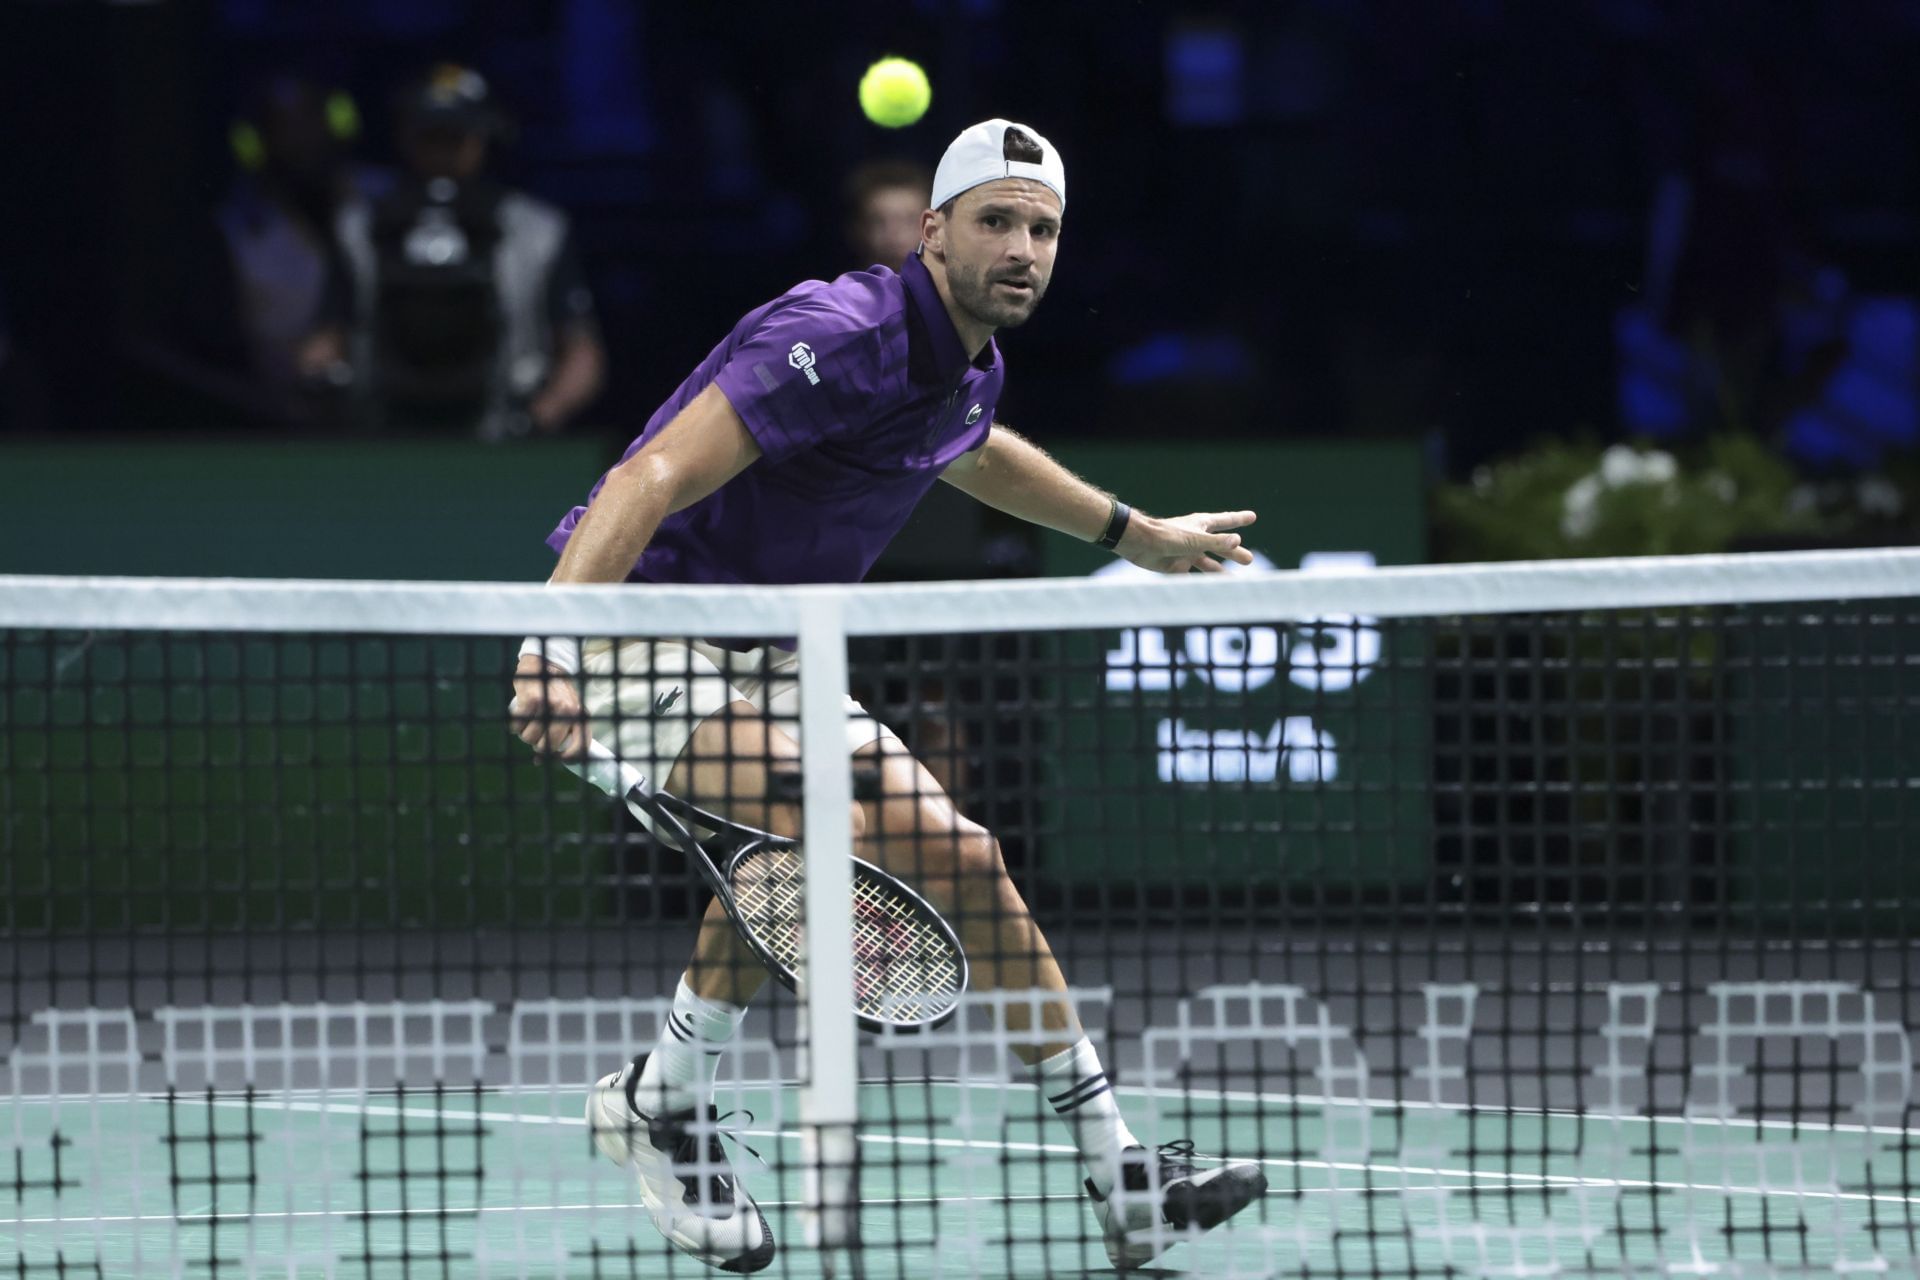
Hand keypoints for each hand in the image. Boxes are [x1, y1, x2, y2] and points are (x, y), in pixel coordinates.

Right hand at [510, 655, 587, 757]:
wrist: (543, 665)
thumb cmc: (555, 692)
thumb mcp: (568, 709)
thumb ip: (562, 732)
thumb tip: (539, 761)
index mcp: (579, 714)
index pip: (580, 745)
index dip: (569, 757)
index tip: (558, 758)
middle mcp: (566, 711)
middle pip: (547, 746)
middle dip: (538, 745)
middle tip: (537, 735)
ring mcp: (549, 705)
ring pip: (530, 738)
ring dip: (525, 735)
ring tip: (529, 723)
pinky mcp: (532, 701)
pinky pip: (517, 727)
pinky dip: (515, 726)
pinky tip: (519, 717)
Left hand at [1118, 509, 1257, 574]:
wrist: (1137, 543)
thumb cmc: (1166, 535)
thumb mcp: (1195, 539)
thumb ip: (1216, 542)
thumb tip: (1238, 541)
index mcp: (1201, 526)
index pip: (1225, 521)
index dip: (1239, 519)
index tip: (1252, 517)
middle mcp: (1195, 539)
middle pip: (1220, 546)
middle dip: (1234, 552)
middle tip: (1249, 560)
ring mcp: (1186, 553)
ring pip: (1208, 564)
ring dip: (1220, 572)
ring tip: (1234, 581)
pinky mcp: (1176, 566)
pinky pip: (1192, 577)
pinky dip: (1201, 584)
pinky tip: (1208, 591)